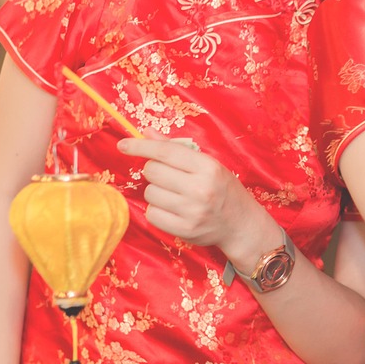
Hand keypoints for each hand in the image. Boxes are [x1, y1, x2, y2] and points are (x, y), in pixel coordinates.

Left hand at [117, 134, 270, 258]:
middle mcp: (200, 188)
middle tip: (169, 176)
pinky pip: (152, 214)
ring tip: (175, 195)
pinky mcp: (183, 230)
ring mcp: (191, 211)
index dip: (140, 147)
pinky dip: (157, 210)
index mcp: (208, 167)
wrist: (241, 223)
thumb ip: (176, 149)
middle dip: (154, 171)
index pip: (165, 152)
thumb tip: (147, 133)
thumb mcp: (208, 164)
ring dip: (156, 191)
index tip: (123, 145)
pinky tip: (172, 209)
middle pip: (152, 171)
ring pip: (150, 193)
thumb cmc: (223, 189)